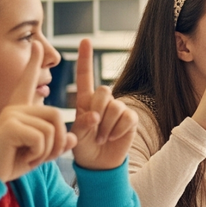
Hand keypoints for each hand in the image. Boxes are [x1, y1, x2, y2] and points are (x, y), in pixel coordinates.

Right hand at [0, 43, 74, 181]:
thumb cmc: (7, 164)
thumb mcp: (37, 154)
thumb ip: (54, 144)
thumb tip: (72, 139)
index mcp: (19, 110)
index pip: (28, 84)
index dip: (33, 65)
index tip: (37, 45)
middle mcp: (14, 107)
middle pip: (57, 115)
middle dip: (58, 140)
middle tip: (43, 156)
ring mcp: (11, 115)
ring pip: (51, 128)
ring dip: (47, 150)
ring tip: (30, 158)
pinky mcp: (9, 126)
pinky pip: (41, 138)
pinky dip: (38, 153)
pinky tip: (22, 157)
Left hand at [69, 38, 136, 170]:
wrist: (98, 165)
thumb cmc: (82, 149)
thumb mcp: (75, 136)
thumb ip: (82, 124)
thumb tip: (95, 114)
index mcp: (85, 101)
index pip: (85, 76)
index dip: (86, 58)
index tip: (85, 40)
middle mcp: (103, 102)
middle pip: (103, 92)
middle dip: (97, 111)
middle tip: (93, 130)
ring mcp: (118, 110)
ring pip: (115, 106)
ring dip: (107, 126)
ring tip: (101, 138)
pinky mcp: (130, 119)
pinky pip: (127, 117)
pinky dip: (118, 130)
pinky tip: (112, 137)